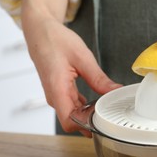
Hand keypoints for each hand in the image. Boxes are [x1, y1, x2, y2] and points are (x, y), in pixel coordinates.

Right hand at [22, 0, 121, 135]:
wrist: (40, 31)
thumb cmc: (55, 41)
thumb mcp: (82, 57)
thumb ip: (99, 78)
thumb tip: (115, 91)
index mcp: (57, 89)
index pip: (69, 122)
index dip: (86, 125)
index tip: (103, 119)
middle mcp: (55, 97)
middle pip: (74, 121)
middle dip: (92, 121)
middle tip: (112, 112)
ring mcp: (58, 96)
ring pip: (75, 115)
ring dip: (90, 114)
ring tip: (108, 106)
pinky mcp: (61, 93)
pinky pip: (75, 107)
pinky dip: (87, 107)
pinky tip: (99, 101)